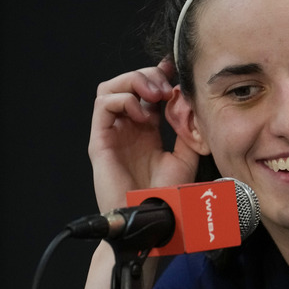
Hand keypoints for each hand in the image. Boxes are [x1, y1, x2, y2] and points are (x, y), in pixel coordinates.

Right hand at [88, 58, 199, 212]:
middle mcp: (128, 129)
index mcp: (147, 131)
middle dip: (148, 75)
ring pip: (110, 88)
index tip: (175, 68)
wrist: (155, 221)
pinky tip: (143, 114)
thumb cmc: (169, 196)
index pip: (147, 92)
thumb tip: (185, 98)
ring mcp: (113, 134)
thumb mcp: (187, 155)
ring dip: (133, 81)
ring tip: (154, 94)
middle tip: (167, 87)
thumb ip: (187, 127)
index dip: (159, 75)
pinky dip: (124, 99)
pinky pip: (103, 105)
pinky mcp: (101, 143)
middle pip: (127, 83)